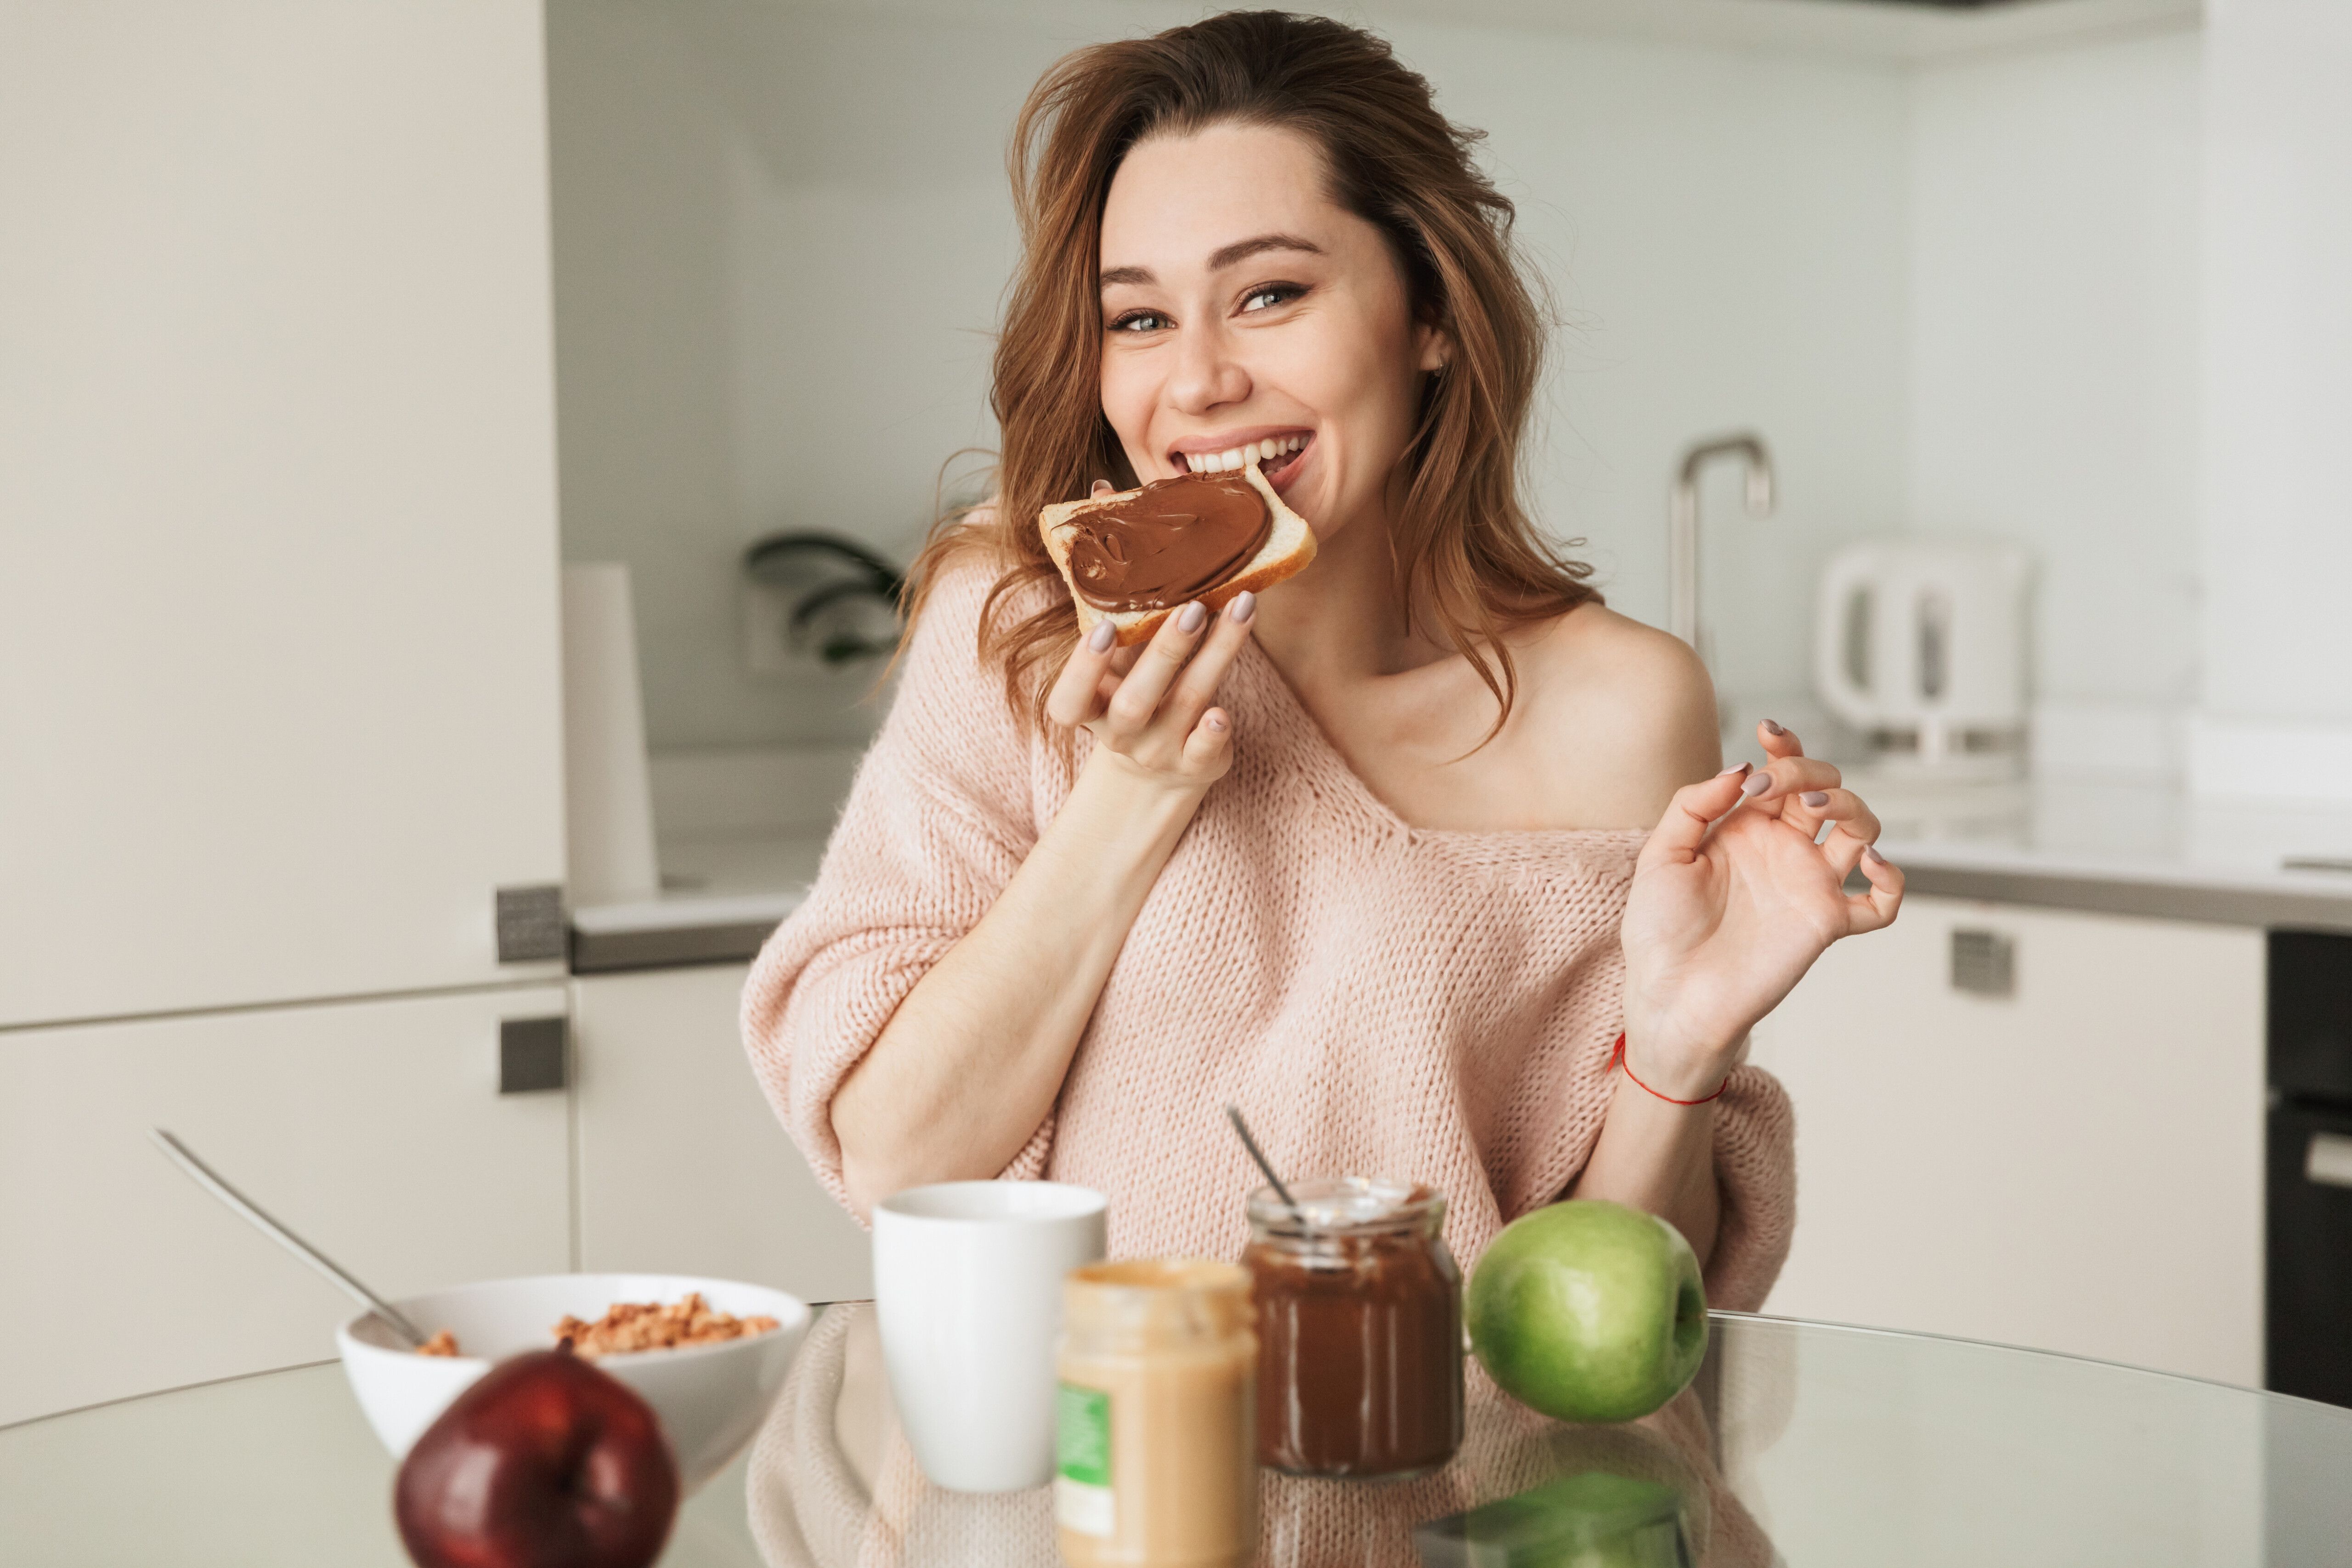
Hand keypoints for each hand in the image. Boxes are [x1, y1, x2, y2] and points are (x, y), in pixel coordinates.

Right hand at [1044, 482, 1257, 794]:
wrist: (1155, 768)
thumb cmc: (1130, 685)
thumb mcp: (1112, 648)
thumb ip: (1109, 585)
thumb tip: (1103, 493)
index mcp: (1088, 707)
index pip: (1068, 699)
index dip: (1083, 669)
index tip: (1100, 630)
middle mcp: (1121, 731)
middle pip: (1136, 699)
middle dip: (1165, 651)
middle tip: (1194, 606)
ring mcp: (1160, 749)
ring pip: (1188, 704)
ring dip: (1216, 656)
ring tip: (1241, 609)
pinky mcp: (1197, 764)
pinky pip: (1205, 753)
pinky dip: (1214, 734)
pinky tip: (1224, 714)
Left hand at [1618, 721, 1903, 1096]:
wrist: (1671, 995)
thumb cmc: (1659, 931)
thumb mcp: (1661, 855)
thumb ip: (1693, 804)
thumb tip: (1740, 768)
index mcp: (1744, 828)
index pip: (1781, 774)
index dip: (1785, 747)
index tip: (1769, 733)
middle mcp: (1782, 851)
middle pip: (1824, 790)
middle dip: (1810, 771)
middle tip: (1775, 786)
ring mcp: (1808, 885)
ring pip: (1860, 831)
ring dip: (1851, 806)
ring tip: (1815, 808)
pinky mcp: (1826, 923)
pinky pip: (1882, 904)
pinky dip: (1891, 880)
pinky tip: (1868, 863)